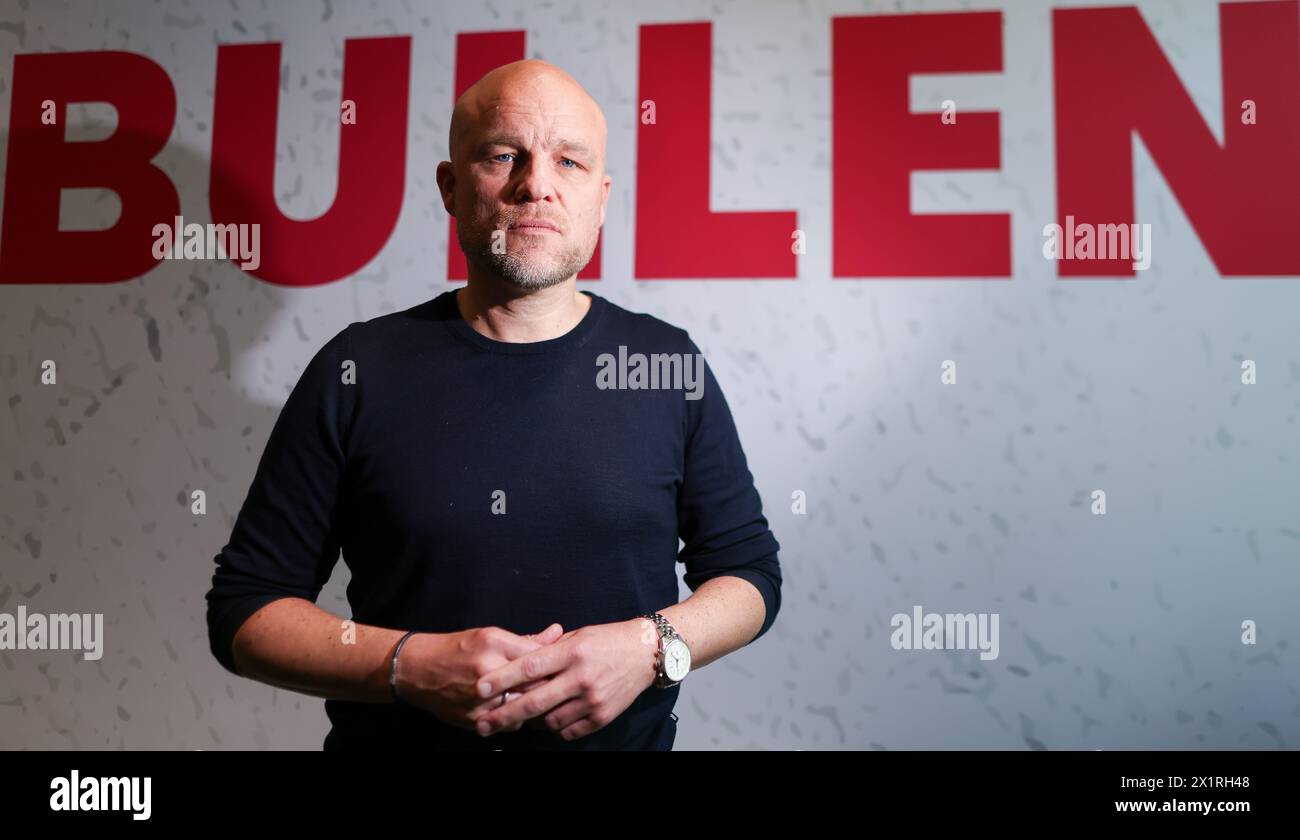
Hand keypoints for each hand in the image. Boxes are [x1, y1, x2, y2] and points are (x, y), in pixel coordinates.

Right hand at [393, 623, 563, 732]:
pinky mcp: (475, 719)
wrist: (418, 671)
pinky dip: (514, 717)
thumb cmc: (457, 649)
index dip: (556, 664)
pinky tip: (513, 708)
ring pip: (525, 708)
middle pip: (535, 685)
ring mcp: (481, 699)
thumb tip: (557, 633)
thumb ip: (526, 640)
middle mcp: (488, 671)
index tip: (564, 667)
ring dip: (532, 705)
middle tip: (559, 686)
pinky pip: (508, 723)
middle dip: (549, 687)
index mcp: (495, 645)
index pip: (539, 657)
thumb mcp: (490, 636)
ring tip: (536, 698)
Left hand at [470, 619, 659, 740]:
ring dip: (531, 722)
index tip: (479, 688)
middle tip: (483, 724)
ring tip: (519, 719)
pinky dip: (555, 728)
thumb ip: (548, 651)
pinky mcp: (602, 716)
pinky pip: (569, 730)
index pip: (530, 667)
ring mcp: (593, 699)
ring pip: (550, 721)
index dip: (502, 679)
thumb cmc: (606, 640)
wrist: (646, 653)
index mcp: (571, 653)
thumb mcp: (576, 637)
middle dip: (505, 715)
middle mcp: (581, 677)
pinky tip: (549, 720)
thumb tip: (516, 664)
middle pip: (535, 702)